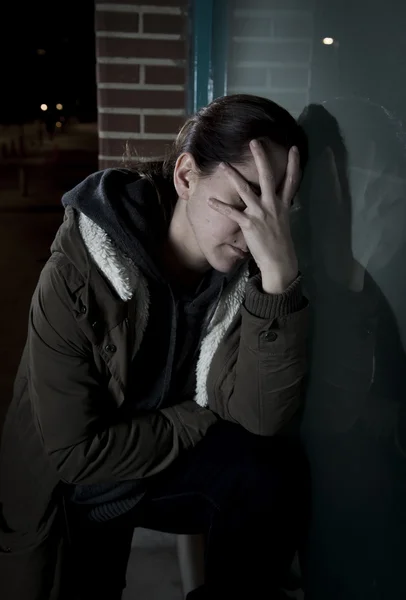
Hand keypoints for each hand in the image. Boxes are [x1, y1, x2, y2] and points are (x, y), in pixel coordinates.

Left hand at [208, 140, 300, 293]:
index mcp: (282, 205)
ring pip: (245, 190)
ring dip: (233, 176)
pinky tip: (210, 200)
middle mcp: (273, 206)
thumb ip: (278, 208)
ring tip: (223, 164)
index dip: (293, 164)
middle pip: (268, 177)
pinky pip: (232, 213)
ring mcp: (260, 214)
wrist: (278, 261)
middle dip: (261, 158)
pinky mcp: (249, 224)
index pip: (291, 181)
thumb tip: (276, 200)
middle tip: (254, 142)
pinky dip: (220, 206)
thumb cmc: (280, 243)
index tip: (293, 148)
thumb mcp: (283, 222)